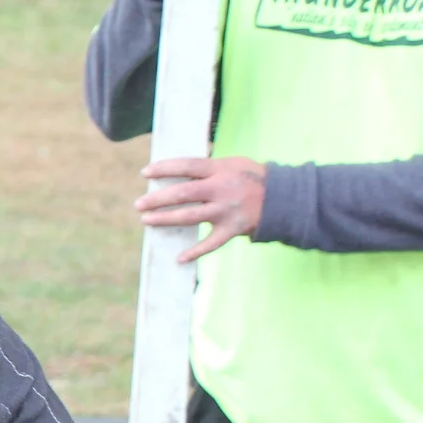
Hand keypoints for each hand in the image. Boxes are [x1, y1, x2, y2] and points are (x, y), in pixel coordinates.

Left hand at [137, 156, 267, 263]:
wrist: (284, 198)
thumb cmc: (251, 178)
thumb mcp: (232, 163)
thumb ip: (207, 167)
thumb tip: (176, 168)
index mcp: (220, 170)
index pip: (187, 166)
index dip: (164, 168)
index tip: (145, 173)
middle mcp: (222, 189)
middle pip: (184, 193)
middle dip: (158, 199)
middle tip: (138, 204)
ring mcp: (227, 210)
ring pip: (191, 217)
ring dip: (166, 219)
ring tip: (146, 220)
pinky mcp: (233, 229)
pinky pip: (211, 244)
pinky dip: (195, 252)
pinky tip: (179, 259)